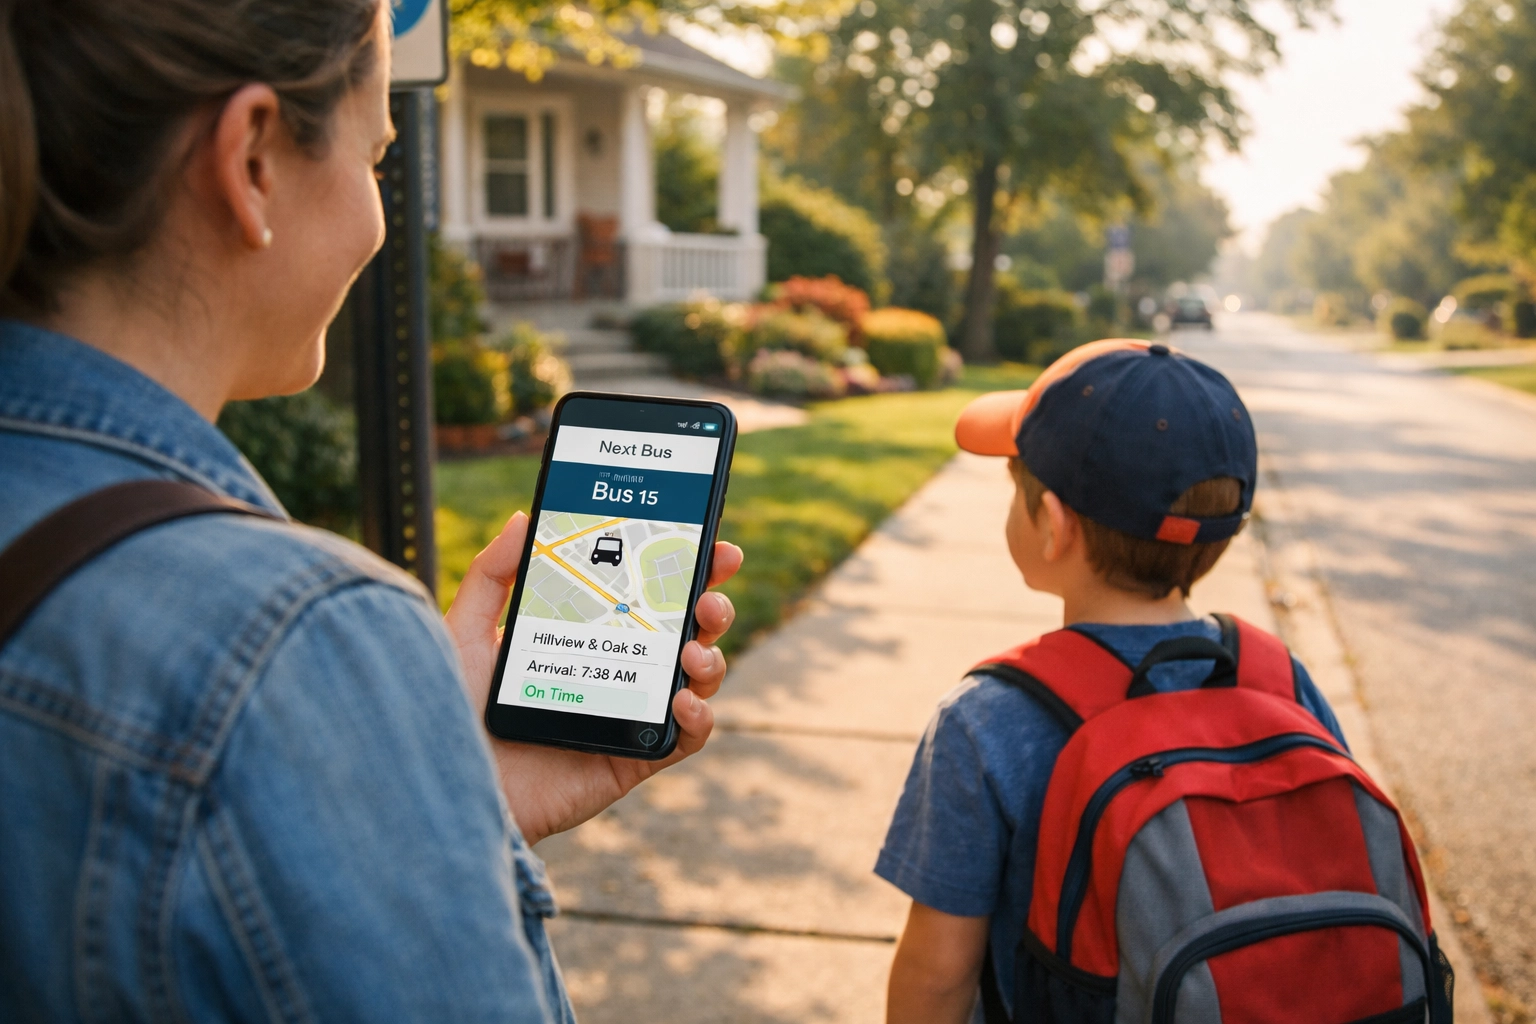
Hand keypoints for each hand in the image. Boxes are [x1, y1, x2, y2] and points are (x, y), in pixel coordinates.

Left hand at [445, 511, 742, 844]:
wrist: (446, 788)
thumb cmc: (448, 712)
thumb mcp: (464, 632)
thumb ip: (491, 576)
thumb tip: (523, 518)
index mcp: (589, 632)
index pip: (648, 592)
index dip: (687, 567)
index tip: (709, 542)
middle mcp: (618, 668)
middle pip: (687, 629)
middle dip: (713, 604)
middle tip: (709, 596)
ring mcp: (630, 713)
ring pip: (698, 678)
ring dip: (712, 658)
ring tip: (692, 651)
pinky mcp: (633, 758)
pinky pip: (686, 738)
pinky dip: (700, 718)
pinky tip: (683, 702)